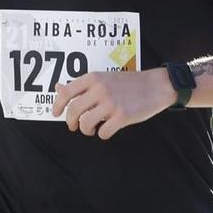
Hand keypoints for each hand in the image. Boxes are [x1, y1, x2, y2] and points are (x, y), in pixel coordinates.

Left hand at [56, 68, 174, 138]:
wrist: (156, 86)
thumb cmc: (130, 83)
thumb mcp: (104, 78)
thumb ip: (82, 85)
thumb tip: (58, 88)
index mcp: (94, 78)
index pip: (66, 92)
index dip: (57, 105)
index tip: (56, 114)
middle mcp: (100, 89)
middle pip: (73, 111)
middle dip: (71, 122)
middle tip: (75, 126)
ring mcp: (111, 104)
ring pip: (85, 124)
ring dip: (86, 130)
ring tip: (92, 129)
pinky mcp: (122, 116)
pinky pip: (103, 132)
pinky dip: (102, 134)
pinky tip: (107, 130)